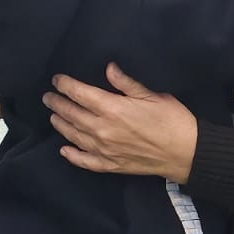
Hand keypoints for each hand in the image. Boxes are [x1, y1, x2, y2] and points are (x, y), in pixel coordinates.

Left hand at [42, 64, 198, 181]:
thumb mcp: (152, 94)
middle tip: (48, 97)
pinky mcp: (111, 165)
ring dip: (61, 125)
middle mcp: (102, 130)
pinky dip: (72, 156)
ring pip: (74, 136)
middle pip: (72, 114)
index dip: (66, 85)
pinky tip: (64, 150)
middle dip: (58, 104)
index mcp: (112, 108)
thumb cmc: (172, 118)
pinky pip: (85, 161)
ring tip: (53, 117)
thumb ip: (126, 83)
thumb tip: (108, 68)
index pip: (80, 94)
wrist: (185, 152)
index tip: (57, 80)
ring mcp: (105, 150)